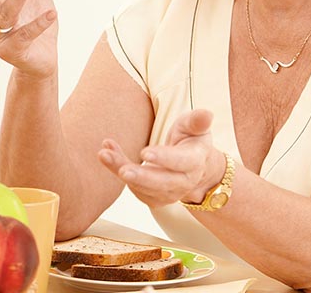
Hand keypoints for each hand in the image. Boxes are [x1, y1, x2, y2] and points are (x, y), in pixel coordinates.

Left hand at [97, 109, 222, 207]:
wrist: (193, 166)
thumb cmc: (191, 140)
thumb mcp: (195, 127)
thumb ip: (197, 121)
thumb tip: (207, 113)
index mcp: (195, 161)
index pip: (181, 162)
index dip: (164, 158)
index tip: (145, 152)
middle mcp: (183, 182)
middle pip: (161, 183)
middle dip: (141, 177)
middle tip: (122, 170)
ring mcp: (168, 193)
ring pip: (143, 187)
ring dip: (120, 170)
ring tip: (104, 154)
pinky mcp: (153, 198)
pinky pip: (134, 188)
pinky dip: (117, 170)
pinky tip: (107, 152)